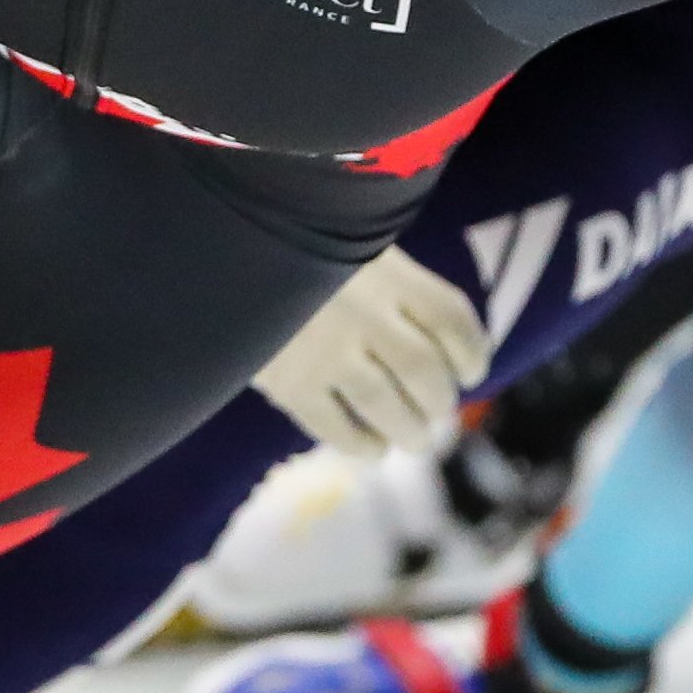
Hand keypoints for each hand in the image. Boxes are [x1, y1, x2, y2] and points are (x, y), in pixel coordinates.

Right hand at [254, 246, 490, 460]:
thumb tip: (436, 340)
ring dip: (410, 432)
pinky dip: (362, 446)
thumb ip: (388, 280)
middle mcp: (365, 311)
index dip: (473, 353)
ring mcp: (326, 351)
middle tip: (436, 412)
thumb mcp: (349, 243)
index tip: (471, 372)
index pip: (452, 319)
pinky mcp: (288, 384)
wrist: (220, 250)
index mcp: (387, 271)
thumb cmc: (290, 244)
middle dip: (439, 402)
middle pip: (425, 371)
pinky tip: (371, 448)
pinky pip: (337, 429)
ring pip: (388, 407)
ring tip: (413, 439)